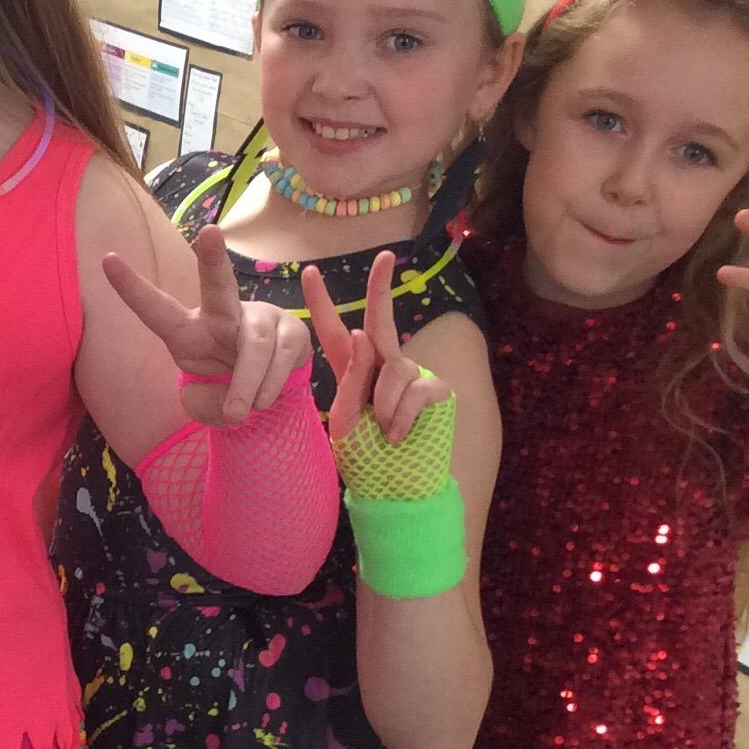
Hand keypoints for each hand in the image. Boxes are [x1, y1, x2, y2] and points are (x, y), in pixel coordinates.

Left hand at [104, 222, 313, 425]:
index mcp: (187, 331)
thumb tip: (227, 400)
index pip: (156, 310)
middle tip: (210, 231)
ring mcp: (260, 317)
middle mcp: (222, 315)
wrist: (268, 394)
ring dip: (246, 385)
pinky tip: (262, 399)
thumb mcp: (204, 405)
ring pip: (254, 346)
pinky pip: (280, 359)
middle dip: (213, 259)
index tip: (107, 259)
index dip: (132, 288)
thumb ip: (206, 405)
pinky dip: (268, 387)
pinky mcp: (291, 329)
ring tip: (238, 413)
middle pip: (218, 285)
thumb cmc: (224, 390)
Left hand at [303, 252, 450, 442]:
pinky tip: (398, 435)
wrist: (396, 491)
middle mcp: (383, 367)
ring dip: (383, 404)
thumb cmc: (366, 458)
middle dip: (380, 288)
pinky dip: (402, 416)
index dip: (322, 304)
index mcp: (353, 373)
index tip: (311, 272)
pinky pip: (416, 389)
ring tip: (382, 431)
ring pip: (395, 368)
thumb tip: (362, 334)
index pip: (334, 333)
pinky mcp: (437, 390)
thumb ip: (351, 382)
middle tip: (384, 256)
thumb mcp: (345, 422)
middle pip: (380, 321)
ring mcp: (413, 376)